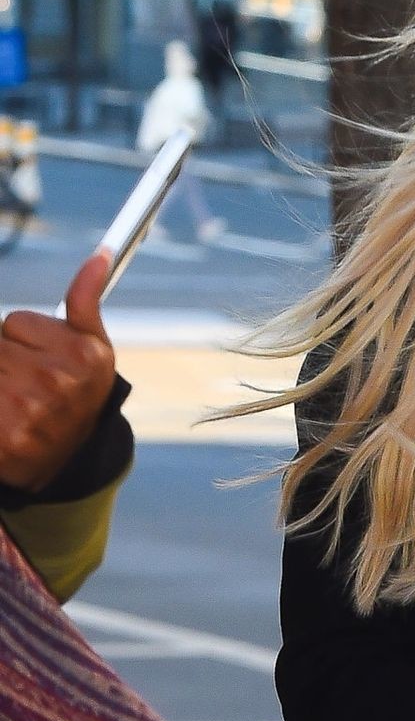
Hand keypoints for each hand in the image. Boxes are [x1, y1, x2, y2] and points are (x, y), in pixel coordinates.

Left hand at [0, 248, 116, 491]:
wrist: (59, 466)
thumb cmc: (72, 399)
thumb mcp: (90, 350)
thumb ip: (86, 301)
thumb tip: (100, 254)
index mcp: (86, 355)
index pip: (16, 322)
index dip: (22, 343)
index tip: (41, 367)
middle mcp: (63, 380)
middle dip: (5, 365)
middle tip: (24, 391)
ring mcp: (34, 409)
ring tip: (13, 407)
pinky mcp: (9, 435)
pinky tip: (4, 424)